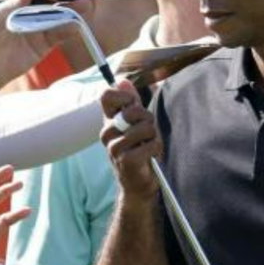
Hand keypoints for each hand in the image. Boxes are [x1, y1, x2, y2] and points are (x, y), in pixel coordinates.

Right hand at [99, 81, 159, 197]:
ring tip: (150, 145)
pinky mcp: (126, 161)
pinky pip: (150, 145)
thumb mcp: (136, 123)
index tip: (134, 106)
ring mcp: (114, 148)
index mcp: (108, 121)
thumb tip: (122, 81)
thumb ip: (131, 102)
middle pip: (132, 110)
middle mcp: (107, 133)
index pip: (106, 96)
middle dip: (148, 119)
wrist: (139, 184)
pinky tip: (152, 156)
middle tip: (148, 132)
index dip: (125, 96)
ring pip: (144, 128)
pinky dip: (157, 149)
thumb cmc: (139, 150)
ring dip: (154, 136)